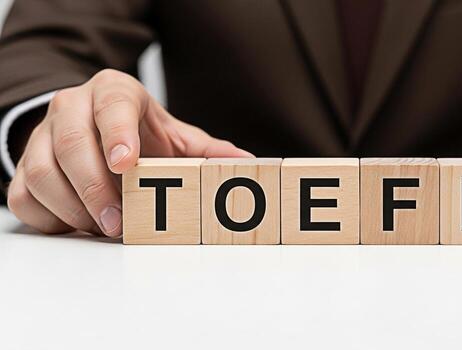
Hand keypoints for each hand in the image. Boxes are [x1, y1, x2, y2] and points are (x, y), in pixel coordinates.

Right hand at [7, 69, 252, 236]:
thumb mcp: (174, 136)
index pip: (112, 105)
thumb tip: (245, 164)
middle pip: (72, 144)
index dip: (118, 135)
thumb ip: (207, 152)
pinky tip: (80, 224)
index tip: (127, 164)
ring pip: (43, 173)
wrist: (94, 128)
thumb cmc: (139, 133)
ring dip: (74, 209)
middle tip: (119, 222)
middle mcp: (72, 107)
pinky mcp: (26, 166)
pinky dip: (52, 218)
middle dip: (96, 188)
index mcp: (113, 93)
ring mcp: (42, 136)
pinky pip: (25, 196)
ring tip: (105, 227)